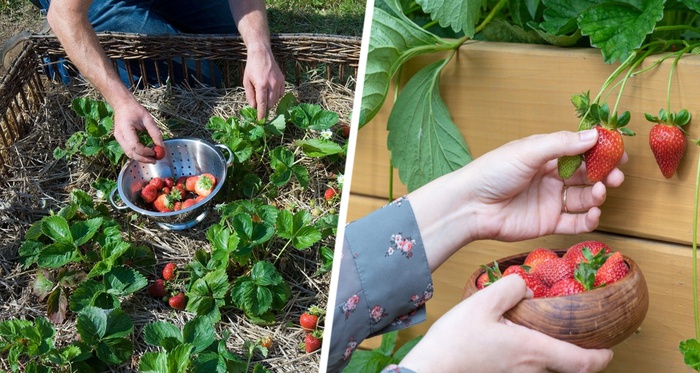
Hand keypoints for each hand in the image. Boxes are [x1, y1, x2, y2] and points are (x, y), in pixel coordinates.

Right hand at [113, 100, 162, 163]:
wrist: (122, 104)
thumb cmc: (134, 109)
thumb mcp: (147, 119)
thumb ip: (155, 132)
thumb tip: (161, 146)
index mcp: (125, 129)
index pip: (135, 146)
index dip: (145, 152)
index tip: (155, 152)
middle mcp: (119, 136)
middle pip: (131, 153)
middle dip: (143, 159)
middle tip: (155, 160)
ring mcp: (118, 139)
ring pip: (129, 154)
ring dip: (140, 158)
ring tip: (152, 158)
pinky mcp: (120, 140)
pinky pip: (128, 150)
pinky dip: (137, 154)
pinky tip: (146, 154)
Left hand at [242, 47, 284, 120]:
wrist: (262, 54)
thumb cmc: (252, 67)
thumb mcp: (246, 81)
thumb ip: (250, 95)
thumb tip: (254, 107)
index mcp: (261, 84)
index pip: (262, 103)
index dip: (261, 113)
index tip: (260, 120)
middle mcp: (272, 84)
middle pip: (271, 103)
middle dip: (266, 108)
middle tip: (261, 109)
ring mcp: (279, 82)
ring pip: (276, 99)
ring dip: (270, 102)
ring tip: (264, 98)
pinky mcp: (283, 80)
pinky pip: (281, 93)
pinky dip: (276, 96)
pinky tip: (270, 93)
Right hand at [398, 275, 612, 372]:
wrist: (431, 370)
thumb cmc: (454, 342)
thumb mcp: (481, 304)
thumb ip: (509, 289)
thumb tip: (525, 288)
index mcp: (532, 351)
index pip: (582, 363)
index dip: (601, 357)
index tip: (609, 348)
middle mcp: (531, 370)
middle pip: (568, 368)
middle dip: (579, 354)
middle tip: (581, 334)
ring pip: (548, 369)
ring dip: (556, 354)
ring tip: (550, 332)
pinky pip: (531, 370)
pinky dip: (536, 357)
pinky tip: (521, 341)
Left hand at [461, 129, 625, 241]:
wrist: (471, 206)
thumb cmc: (493, 172)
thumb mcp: (528, 151)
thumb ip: (561, 144)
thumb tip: (594, 135)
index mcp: (544, 155)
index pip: (579, 150)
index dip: (600, 151)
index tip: (618, 152)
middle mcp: (550, 177)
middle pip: (586, 175)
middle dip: (604, 174)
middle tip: (617, 175)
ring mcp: (550, 201)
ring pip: (583, 198)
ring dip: (597, 195)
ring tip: (600, 191)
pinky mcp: (547, 223)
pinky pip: (574, 223)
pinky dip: (588, 219)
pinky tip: (594, 213)